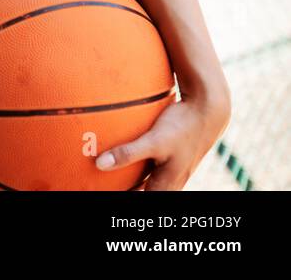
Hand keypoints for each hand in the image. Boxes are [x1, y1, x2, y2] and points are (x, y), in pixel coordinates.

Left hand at [95, 87, 230, 189]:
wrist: (209, 110)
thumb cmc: (182, 127)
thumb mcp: (154, 141)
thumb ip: (128, 153)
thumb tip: (100, 165)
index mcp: (168, 182)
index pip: (145, 198)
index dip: (129, 195)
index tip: (109, 191)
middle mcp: (174, 177)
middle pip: (150, 191)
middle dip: (133, 189)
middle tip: (112, 183)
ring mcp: (177, 165)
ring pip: (154, 179)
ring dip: (138, 178)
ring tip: (119, 172)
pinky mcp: (177, 152)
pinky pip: (157, 163)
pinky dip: (143, 162)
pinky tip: (133, 149)